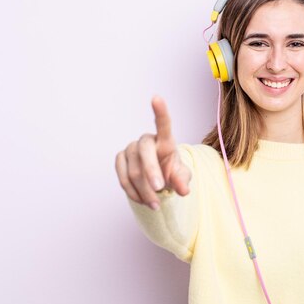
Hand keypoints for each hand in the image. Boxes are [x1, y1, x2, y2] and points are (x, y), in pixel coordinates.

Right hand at [115, 95, 191, 209]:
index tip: (156, 98)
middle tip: (161, 191)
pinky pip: (123, 179)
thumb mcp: (181, 177)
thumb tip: (184, 190)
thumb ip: (183, 181)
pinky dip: (134, 194)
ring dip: (145, 192)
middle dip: (152, 174)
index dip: (160, 111)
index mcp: (165, 140)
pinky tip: (144, 200)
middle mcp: (146, 140)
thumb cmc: (171, 171)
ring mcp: (130, 149)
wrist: (157, 178)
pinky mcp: (119, 160)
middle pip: (145, 154)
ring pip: (134, 172)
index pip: (163, 124)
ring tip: (157, 205)